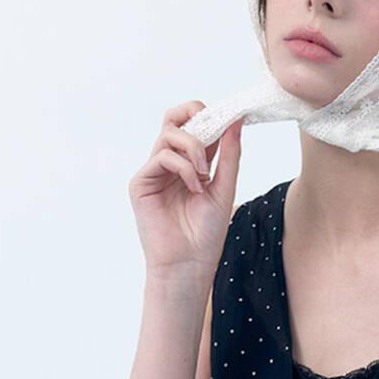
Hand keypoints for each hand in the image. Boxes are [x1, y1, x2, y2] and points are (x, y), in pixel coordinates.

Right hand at [128, 101, 243, 279]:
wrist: (190, 264)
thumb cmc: (206, 234)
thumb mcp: (225, 187)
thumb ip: (229, 154)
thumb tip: (237, 119)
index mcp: (190, 164)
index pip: (194, 125)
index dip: (210, 117)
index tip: (230, 123)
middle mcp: (170, 164)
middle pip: (174, 118)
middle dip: (195, 114)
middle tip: (214, 128)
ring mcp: (154, 172)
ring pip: (169, 134)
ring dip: (193, 147)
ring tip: (204, 174)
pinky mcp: (141, 183)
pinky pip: (161, 157)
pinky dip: (182, 167)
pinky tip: (194, 188)